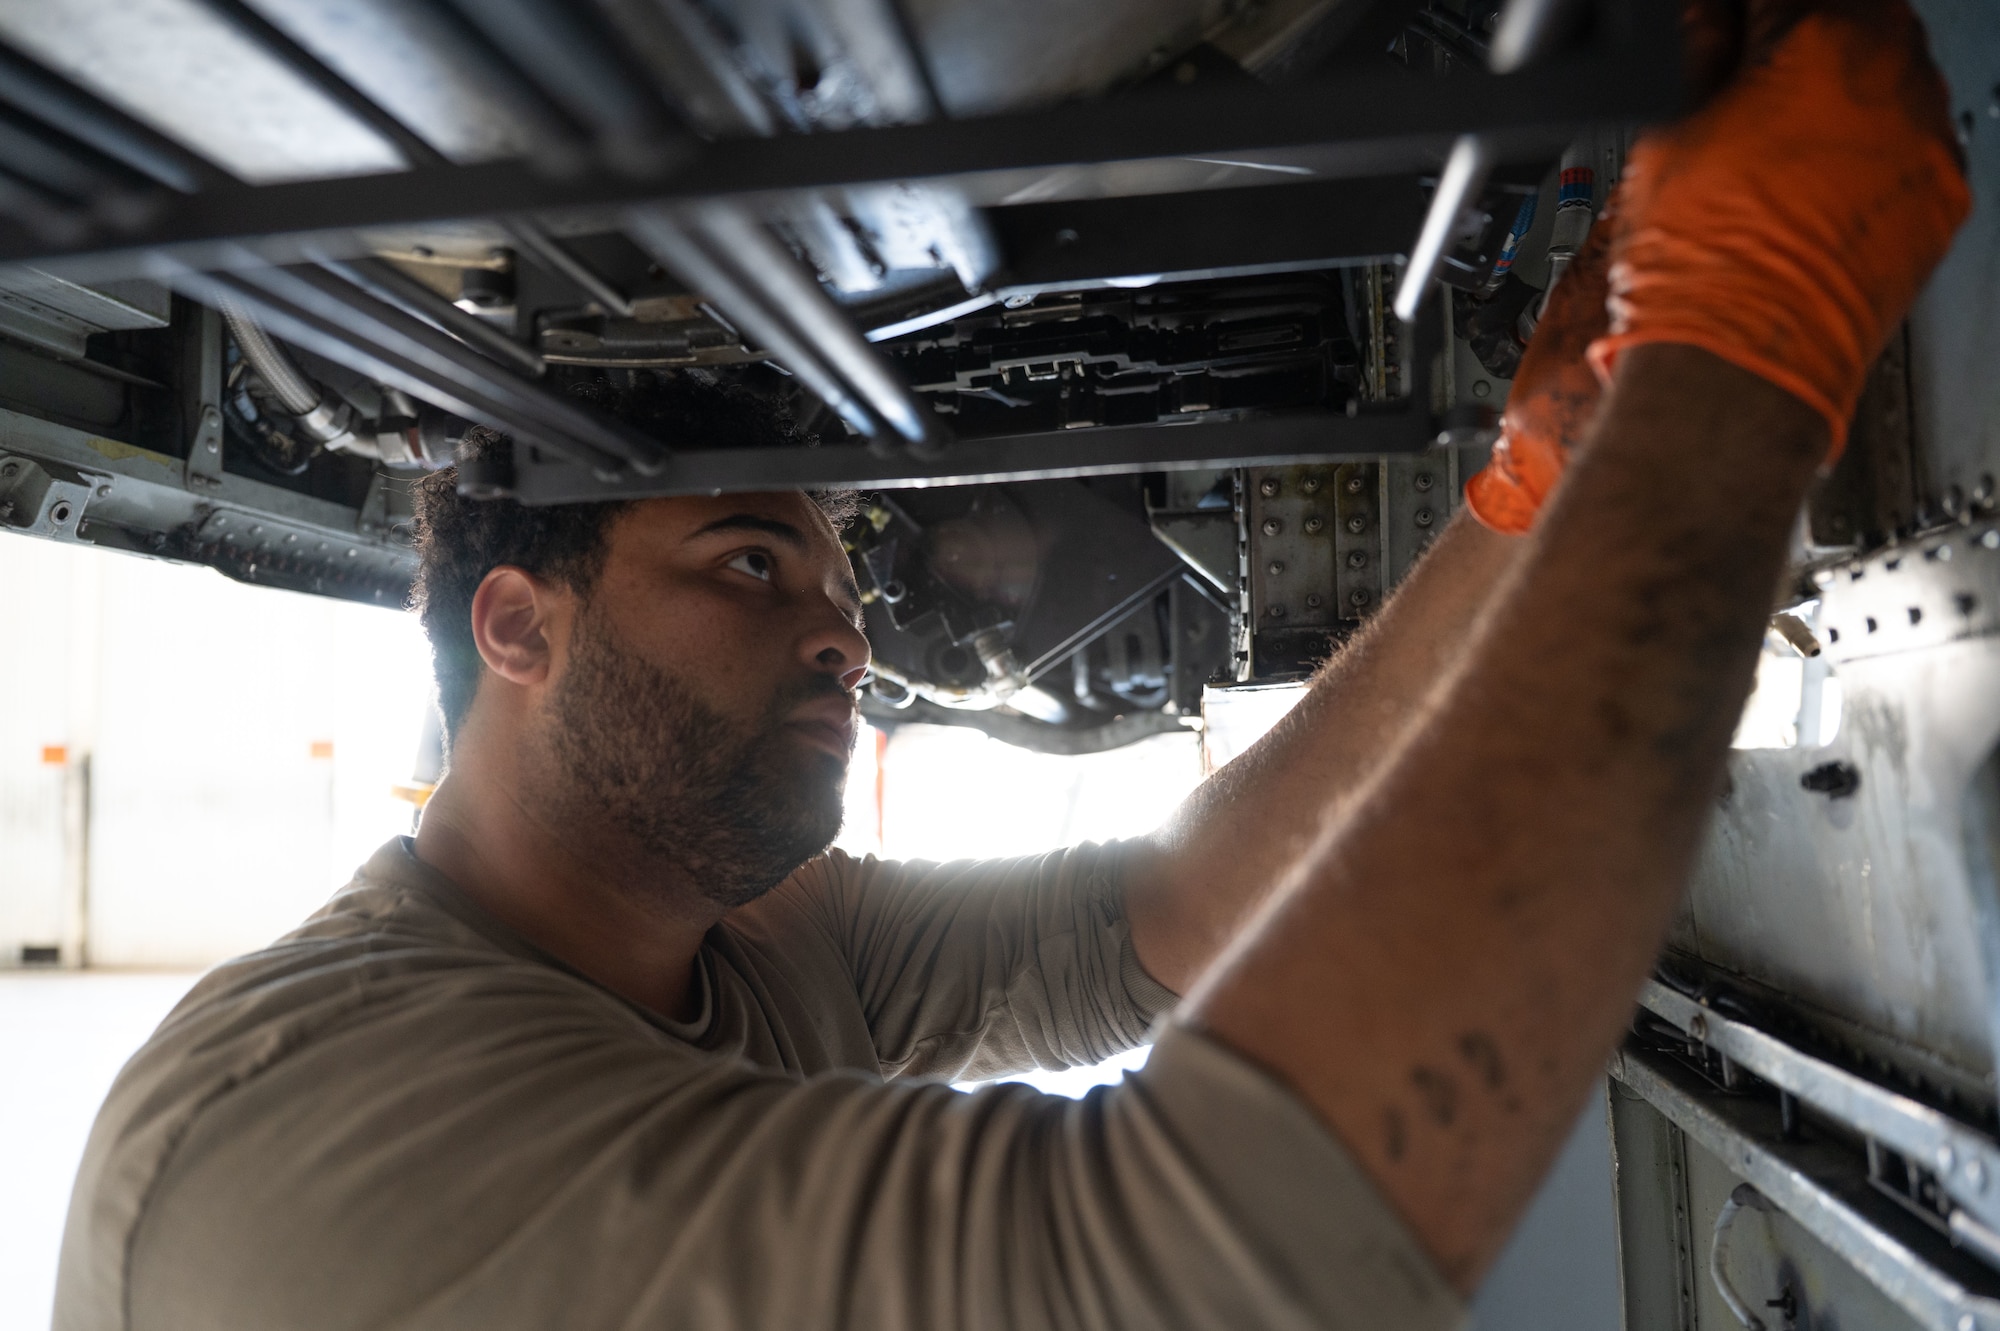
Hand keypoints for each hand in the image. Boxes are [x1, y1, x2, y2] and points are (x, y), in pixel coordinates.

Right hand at [1465, 0, 1968, 532]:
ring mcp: (1928, 143)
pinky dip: (1863, 144)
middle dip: (1794, 31)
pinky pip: (1906, 141)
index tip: (1715, 21)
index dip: (1736, 7)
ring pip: (1887, 76)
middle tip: (1738, 65)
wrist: (1738, 377)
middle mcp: (1897, 82)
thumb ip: (1699, 53)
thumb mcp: (1664, 138)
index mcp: (1824, 42)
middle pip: (1852, 14)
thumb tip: (1704, 21)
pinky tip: (1806, 181)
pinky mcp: (1939, 200)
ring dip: (1834, 84)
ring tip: (1769, 132)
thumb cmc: (1698, 275)